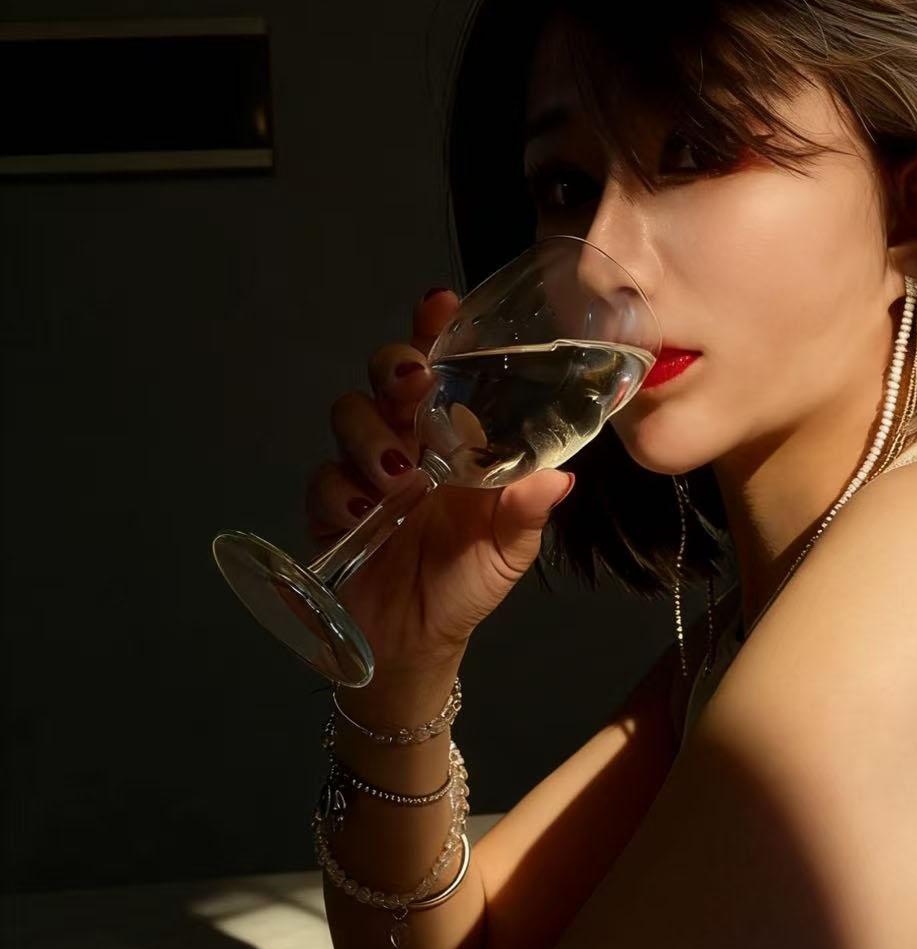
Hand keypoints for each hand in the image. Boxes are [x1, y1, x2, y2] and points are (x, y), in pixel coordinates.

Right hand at [302, 288, 574, 676]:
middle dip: (393, 368)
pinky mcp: (331, 508)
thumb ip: (527, 514)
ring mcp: (365, 471)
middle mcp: (408, 442)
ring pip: (349, 416)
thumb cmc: (466, 585)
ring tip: (400, 477)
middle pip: (384, 376)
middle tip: (411, 386)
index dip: (434, 330)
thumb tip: (559, 478)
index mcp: (456, 439)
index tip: (440, 303)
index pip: (443, 368)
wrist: (415, 645)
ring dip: (370, 436)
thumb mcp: (508, 553)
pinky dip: (342, 493)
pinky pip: (325, 480)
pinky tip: (365, 515)